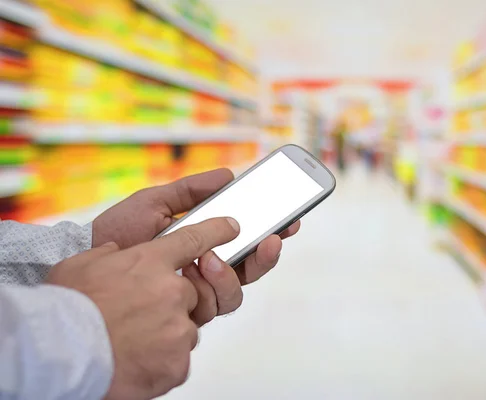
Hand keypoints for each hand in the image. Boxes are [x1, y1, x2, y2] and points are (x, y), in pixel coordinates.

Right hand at [46, 218, 242, 399]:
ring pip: (187, 327)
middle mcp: (173, 291)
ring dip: (166, 333)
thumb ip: (107, 254)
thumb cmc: (66, 310)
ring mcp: (178, 327)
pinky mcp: (178, 362)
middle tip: (147, 312)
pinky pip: (180, 358)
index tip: (231, 228)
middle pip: (195, 291)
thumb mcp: (80, 265)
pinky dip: (161, 361)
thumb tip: (114, 251)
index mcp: (151, 261)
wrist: (58, 353)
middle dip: (177, 301)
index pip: (195, 239)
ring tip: (134, 339)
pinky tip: (137, 359)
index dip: (217, 231)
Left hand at [92, 168, 300, 285]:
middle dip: (268, 255)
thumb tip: (230, 174)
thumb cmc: (120, 230)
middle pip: (251, 269)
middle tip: (274, 238)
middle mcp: (206, 271)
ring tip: (214, 256)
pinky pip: (214, 305)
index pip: (246, 241)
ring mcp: (195, 292)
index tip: (291, 218)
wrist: (87, 259)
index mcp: (205, 243)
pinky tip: (200, 268)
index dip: (272, 231)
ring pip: (237, 291)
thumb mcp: (157, 201)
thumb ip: (192, 190)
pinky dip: (213, 286)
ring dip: (235, 272)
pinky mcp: (182, 311)